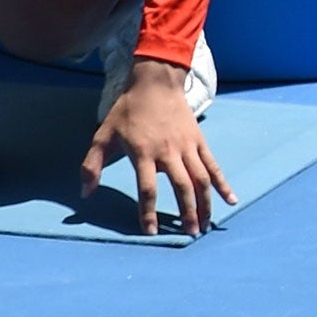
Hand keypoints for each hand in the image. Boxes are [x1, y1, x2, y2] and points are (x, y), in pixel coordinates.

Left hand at [80, 57, 235, 235]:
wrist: (157, 81)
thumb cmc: (128, 110)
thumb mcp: (103, 135)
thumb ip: (92, 165)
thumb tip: (85, 194)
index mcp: (144, 152)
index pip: (148, 189)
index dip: (148, 212)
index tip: (149, 232)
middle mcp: (169, 151)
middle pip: (182, 187)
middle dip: (187, 212)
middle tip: (189, 234)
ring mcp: (187, 146)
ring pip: (201, 178)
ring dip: (205, 203)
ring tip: (206, 224)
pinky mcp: (199, 141)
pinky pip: (213, 165)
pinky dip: (223, 183)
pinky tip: (231, 199)